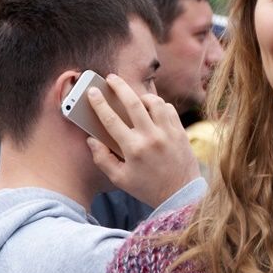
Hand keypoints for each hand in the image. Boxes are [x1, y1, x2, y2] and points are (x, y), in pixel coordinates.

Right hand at [85, 73, 200, 207]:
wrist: (181, 194)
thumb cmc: (147, 188)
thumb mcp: (119, 179)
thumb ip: (102, 158)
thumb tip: (91, 139)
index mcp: (133, 149)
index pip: (111, 119)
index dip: (99, 103)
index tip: (92, 92)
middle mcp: (151, 137)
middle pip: (132, 102)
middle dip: (119, 86)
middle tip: (110, 78)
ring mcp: (168, 132)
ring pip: (153, 101)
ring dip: (141, 96)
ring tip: (133, 97)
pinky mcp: (180, 131)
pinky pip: (168, 108)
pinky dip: (158, 105)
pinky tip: (152, 109)